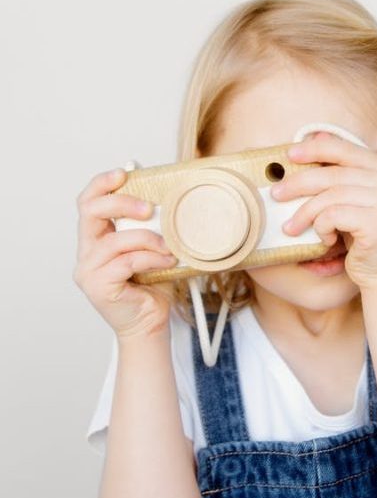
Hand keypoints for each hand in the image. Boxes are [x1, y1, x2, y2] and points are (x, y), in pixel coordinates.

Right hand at [73, 168, 178, 339]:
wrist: (150, 324)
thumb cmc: (151, 288)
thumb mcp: (151, 249)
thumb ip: (150, 227)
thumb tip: (168, 198)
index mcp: (95, 239)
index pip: (87, 203)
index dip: (102, 184)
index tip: (123, 173)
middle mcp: (86, 253)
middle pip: (91, 212)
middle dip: (122, 203)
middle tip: (149, 208)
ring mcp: (88, 271)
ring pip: (115, 240)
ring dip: (148, 239)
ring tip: (169, 247)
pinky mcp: (98, 286)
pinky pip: (126, 261)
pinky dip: (150, 257)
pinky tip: (167, 260)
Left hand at [270, 131, 376, 289]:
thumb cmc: (365, 239)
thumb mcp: (353, 201)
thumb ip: (340, 174)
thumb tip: (315, 136)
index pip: (344, 149)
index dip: (314, 149)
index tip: (289, 155)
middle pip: (332, 173)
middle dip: (298, 183)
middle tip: (276, 194)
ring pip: (330, 196)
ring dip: (304, 212)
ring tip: (291, 227)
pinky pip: (334, 215)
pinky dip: (321, 227)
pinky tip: (325, 239)